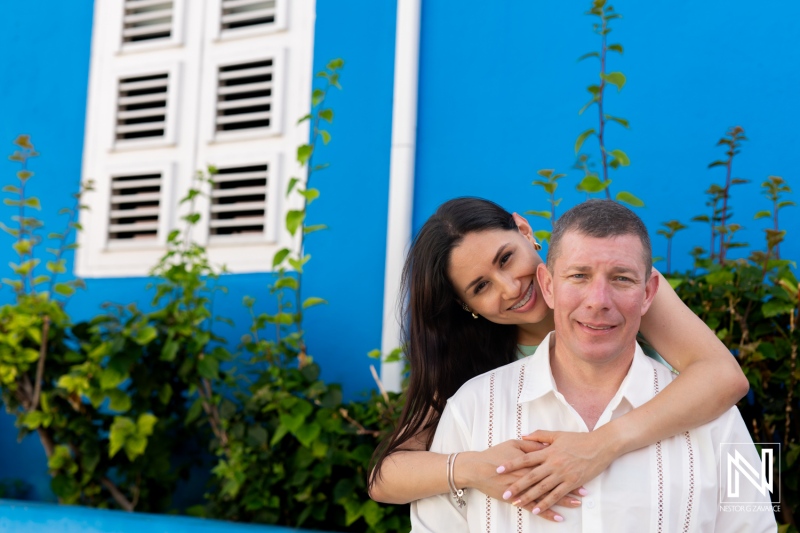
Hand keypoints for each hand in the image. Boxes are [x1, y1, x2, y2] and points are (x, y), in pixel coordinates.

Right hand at [458, 439, 581, 521]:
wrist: (477, 468)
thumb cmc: (495, 454)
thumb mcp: (514, 444)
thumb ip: (531, 444)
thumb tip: (546, 444)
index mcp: (530, 461)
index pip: (552, 465)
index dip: (567, 468)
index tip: (581, 470)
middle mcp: (530, 476)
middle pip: (553, 482)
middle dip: (570, 487)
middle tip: (585, 492)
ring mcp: (524, 489)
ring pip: (547, 496)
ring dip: (563, 501)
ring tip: (577, 503)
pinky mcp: (517, 499)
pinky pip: (535, 508)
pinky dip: (547, 513)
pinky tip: (558, 517)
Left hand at [495, 429, 615, 513]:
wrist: (600, 446)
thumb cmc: (579, 439)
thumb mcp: (557, 434)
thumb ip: (539, 436)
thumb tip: (523, 435)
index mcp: (548, 451)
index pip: (525, 459)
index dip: (511, 464)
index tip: (499, 469)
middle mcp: (553, 463)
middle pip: (531, 476)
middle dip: (516, 486)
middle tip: (505, 493)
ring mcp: (562, 474)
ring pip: (542, 488)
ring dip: (528, 496)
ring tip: (516, 503)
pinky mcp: (572, 482)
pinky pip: (557, 495)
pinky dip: (546, 503)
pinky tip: (537, 509)